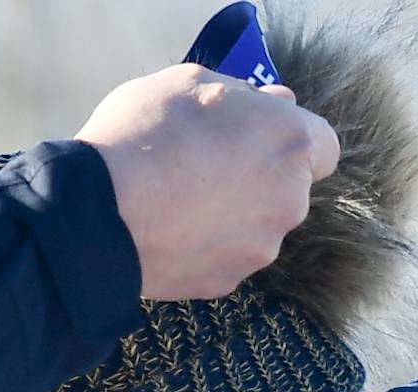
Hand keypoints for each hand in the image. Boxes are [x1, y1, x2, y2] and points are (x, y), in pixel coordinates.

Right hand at [76, 64, 339, 300]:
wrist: (94, 217)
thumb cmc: (142, 137)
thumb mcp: (191, 82)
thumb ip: (243, 95)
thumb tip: (272, 105)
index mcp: (291, 143)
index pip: (324, 147)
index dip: (288, 141)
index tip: (256, 139)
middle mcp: (289, 202)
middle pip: (287, 190)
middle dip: (257, 179)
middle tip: (204, 168)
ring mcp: (258, 250)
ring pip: (255, 228)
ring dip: (229, 217)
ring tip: (177, 203)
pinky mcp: (224, 284)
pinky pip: (223, 259)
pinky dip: (203, 248)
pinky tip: (167, 233)